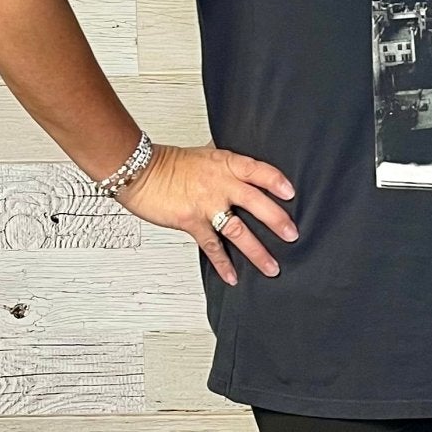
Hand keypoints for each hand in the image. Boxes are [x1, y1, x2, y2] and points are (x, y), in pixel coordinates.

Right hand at [117, 140, 297, 285]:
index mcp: (225, 164)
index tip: (291, 193)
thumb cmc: (168, 163)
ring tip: (271, 267)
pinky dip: (223, 263)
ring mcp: (206, 204)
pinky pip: (212, 246)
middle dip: (276, 220)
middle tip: (291, 235)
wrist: (139, 171)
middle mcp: (220, 183)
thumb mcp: (203, 154)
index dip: (276, 181)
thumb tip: (242, 163)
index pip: (258, 170)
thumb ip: (225, 162)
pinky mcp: (191, 221)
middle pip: (256, 202)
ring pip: (238, 230)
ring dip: (257, 251)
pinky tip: (233, 276)